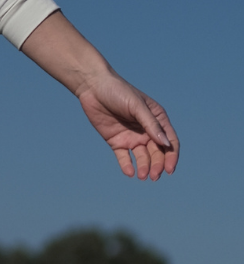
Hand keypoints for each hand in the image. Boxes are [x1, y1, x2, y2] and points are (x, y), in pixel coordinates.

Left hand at [20, 11, 178, 180]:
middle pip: (157, 152)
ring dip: (144, 167)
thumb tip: (165, 144)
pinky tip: (130, 173)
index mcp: (157, 119)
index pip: (169, 142)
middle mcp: (146, 130)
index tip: (169, 169)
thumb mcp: (137, 106)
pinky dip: (127, 166)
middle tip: (154, 176)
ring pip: (141, 157)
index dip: (171, 156)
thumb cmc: (119, 91)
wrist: (93, 87)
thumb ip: (151, 124)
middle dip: (158, 165)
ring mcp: (131, 137)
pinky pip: (123, 157)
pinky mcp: (116, 141)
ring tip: (143, 176)